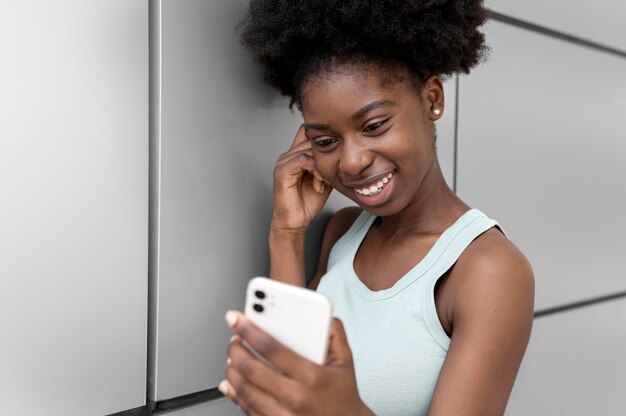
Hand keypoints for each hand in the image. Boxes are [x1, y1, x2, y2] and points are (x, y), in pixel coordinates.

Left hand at [221, 311, 372, 415]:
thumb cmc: (343, 394)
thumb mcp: (345, 361)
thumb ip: (334, 334)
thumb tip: (322, 313)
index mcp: (311, 376)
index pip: (271, 348)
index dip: (249, 330)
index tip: (236, 319)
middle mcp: (294, 398)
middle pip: (251, 369)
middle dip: (235, 350)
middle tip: (234, 339)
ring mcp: (282, 415)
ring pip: (244, 390)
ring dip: (232, 370)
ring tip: (233, 357)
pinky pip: (246, 408)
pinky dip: (234, 393)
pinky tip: (231, 382)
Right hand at [271, 125, 331, 231]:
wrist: (295, 222)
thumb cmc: (307, 203)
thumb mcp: (325, 179)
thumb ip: (330, 165)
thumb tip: (345, 156)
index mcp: (296, 156)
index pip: (308, 133)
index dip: (324, 140)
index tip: (337, 156)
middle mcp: (288, 155)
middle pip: (311, 140)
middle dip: (325, 156)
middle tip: (330, 176)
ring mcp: (283, 162)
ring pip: (308, 149)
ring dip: (321, 165)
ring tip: (323, 182)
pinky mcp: (282, 171)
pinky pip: (301, 160)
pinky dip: (314, 170)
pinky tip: (318, 182)